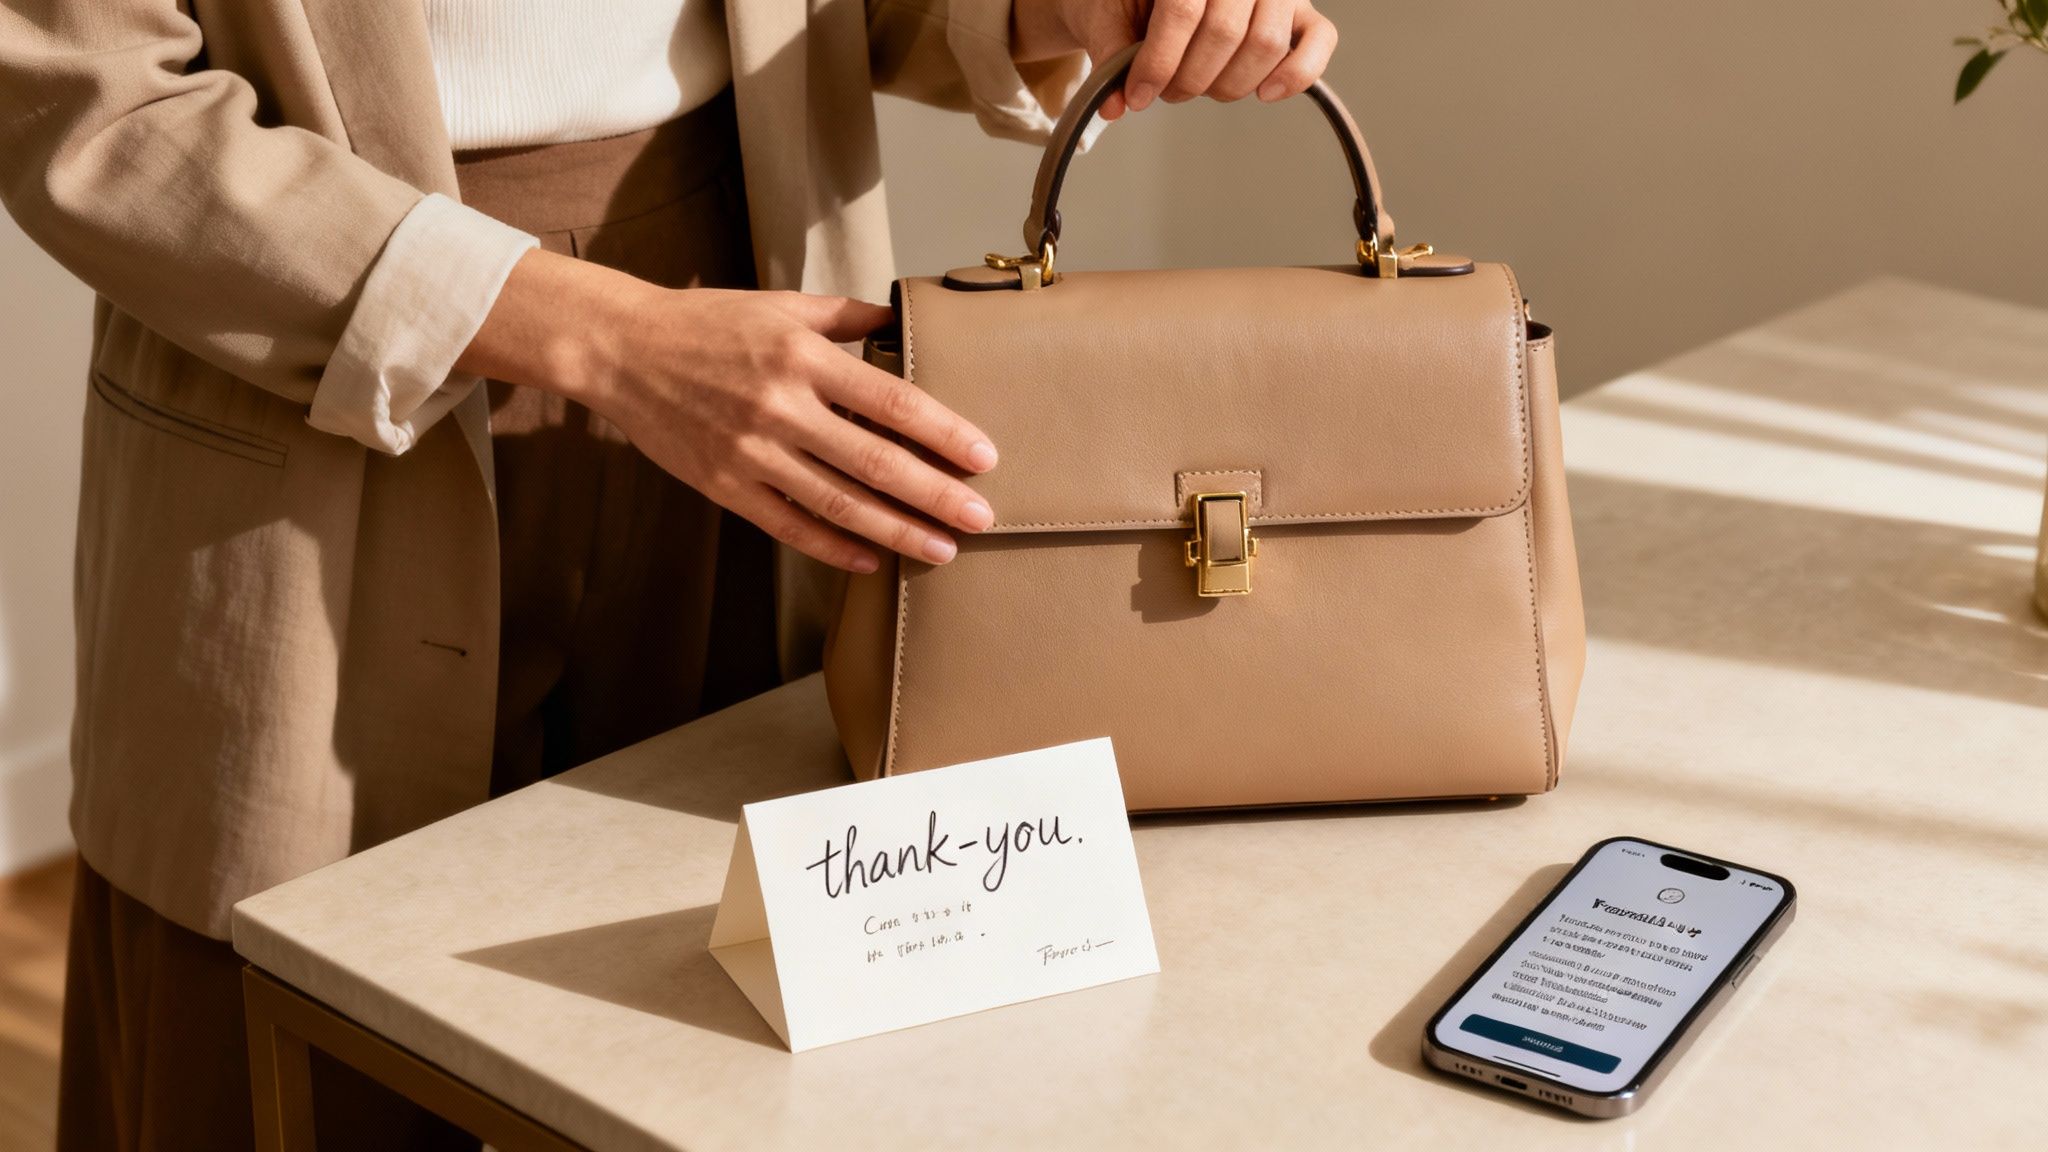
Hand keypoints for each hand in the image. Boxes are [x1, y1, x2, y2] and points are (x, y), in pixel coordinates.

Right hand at [459, 250, 998, 573]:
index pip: (891, 401)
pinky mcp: (724, 485)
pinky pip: (789, 524)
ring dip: (895, 530)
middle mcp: (780, 406)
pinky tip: (872, 560)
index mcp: (802, 357)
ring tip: (941, 549)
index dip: (943, 432)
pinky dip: (833, 547)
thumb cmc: (708, 323)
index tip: (984, 457)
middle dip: (935, 494)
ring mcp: (750, 451)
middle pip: (875, 461)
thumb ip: (847, 316)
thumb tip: (902, 319)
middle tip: (981, 518)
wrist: (620, 349)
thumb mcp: (781, 306)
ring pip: (838, 502)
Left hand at [1014, 0, 1337, 119]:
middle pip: (1224, 33)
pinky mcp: (1303, 13)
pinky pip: (1321, 42)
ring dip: (1227, 84)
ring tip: (1199, 86)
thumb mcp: (1107, 14)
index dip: (1159, 61)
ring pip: (1265, 44)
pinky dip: (1295, 75)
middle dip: (1188, 79)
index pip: (1183, 9)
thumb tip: (1112, 104)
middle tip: (1167, 92)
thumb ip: (1109, 53)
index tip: (1137, 95)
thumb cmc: (1131, 0)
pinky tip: (1265, 94)